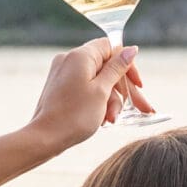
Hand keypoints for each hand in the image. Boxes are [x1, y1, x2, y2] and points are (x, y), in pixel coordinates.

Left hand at [27, 39, 151, 150]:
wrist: (44, 138)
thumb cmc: (74, 116)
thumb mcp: (102, 91)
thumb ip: (117, 68)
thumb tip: (131, 49)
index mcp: (80, 56)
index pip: (112, 48)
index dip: (128, 66)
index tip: (138, 86)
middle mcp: (69, 60)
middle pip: (106, 67)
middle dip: (122, 90)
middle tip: (141, 109)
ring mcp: (63, 73)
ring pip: (97, 81)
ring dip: (110, 100)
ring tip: (112, 120)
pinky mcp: (60, 87)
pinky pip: (85, 89)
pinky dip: (97, 102)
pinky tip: (102, 119)